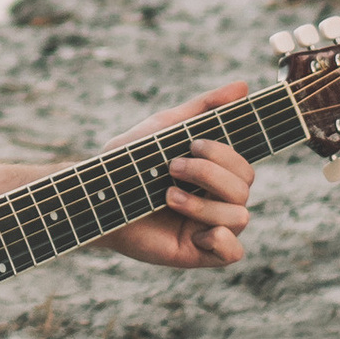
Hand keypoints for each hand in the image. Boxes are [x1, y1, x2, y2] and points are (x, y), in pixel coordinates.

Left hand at [101, 81, 253, 271]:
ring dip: (203, 205)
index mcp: (214, 174)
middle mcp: (216, 200)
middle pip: (245, 188)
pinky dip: (222, 240)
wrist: (95, 195)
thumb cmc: (127, 162)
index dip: (224, 155)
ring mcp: (208, 227)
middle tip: (171, 167)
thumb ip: (204, 108)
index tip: (191, 144)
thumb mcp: (165, 128)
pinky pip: (233, 253)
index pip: (244, 166)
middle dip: (209, 175)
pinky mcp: (197, 252)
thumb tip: (243, 85)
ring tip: (168, 196)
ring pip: (239, 216)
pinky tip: (196, 232)